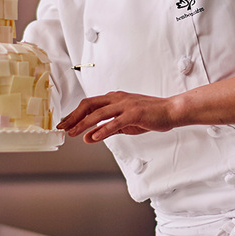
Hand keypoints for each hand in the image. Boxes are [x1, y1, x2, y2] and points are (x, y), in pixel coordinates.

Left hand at [58, 91, 179, 142]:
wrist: (171, 111)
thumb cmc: (150, 115)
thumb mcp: (124, 124)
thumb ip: (107, 129)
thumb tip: (89, 137)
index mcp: (115, 98)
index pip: (89, 103)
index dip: (75, 113)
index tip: (65, 122)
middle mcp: (118, 99)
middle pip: (89, 105)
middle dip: (74, 116)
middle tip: (63, 127)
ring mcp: (126, 105)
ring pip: (99, 113)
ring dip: (84, 124)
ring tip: (74, 132)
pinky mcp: (134, 114)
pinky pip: (115, 122)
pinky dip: (103, 129)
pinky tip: (94, 136)